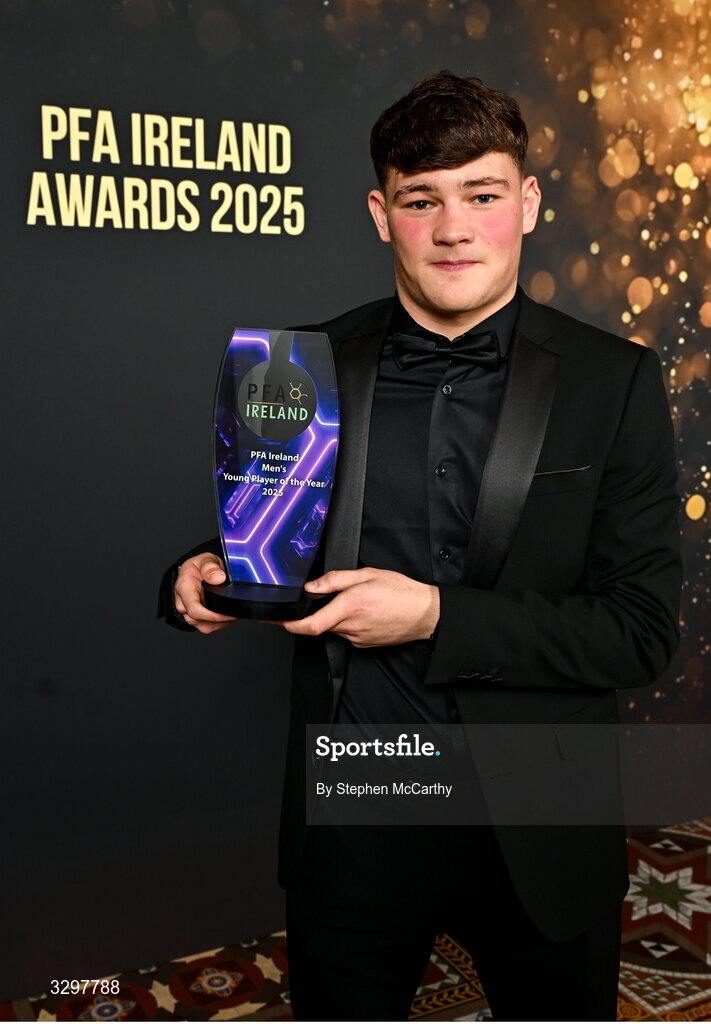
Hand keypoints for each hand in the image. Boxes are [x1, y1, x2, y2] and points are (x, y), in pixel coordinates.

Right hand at [174, 553, 237, 634]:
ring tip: (231, 613)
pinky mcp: (194, 618)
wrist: (196, 570)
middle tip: (235, 613)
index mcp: (183, 587)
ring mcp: (187, 612)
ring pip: (203, 626)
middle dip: (219, 619)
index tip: (228, 614)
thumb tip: (218, 578)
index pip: (194, 609)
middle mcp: (182, 602)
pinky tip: (225, 615)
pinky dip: (218, 624)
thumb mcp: (206, 559)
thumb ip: (210, 567)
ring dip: (219, 623)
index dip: (212, 615)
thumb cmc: (199, 566)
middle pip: (199, 620)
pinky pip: (206, 627)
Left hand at [276, 568, 439, 646]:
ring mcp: (357, 639)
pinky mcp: (364, 645)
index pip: (310, 625)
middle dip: (319, 612)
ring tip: (358, 602)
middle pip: (320, 624)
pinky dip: (348, 623)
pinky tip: (365, 612)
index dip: (289, 625)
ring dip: (336, 616)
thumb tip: (311, 587)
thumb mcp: (367, 575)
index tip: (277, 621)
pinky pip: (347, 634)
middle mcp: (350, 627)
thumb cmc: (401, 592)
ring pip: (334, 628)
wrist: (426, 614)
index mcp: (349, 607)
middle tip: (333, 597)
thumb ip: (335, 580)